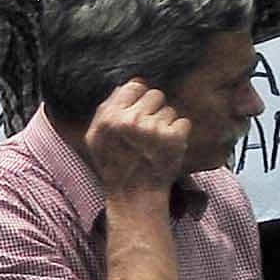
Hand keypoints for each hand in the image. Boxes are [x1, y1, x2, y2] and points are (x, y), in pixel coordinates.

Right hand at [83, 79, 192, 200]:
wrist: (134, 194)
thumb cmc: (114, 165)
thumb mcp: (95, 138)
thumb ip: (106, 110)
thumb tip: (126, 85)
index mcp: (110, 118)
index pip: (135, 86)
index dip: (138, 98)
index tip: (137, 113)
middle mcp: (132, 120)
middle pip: (155, 95)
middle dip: (153, 110)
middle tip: (146, 132)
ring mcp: (154, 129)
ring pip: (170, 110)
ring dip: (166, 124)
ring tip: (155, 143)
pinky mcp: (174, 138)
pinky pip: (183, 122)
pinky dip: (178, 134)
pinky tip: (167, 148)